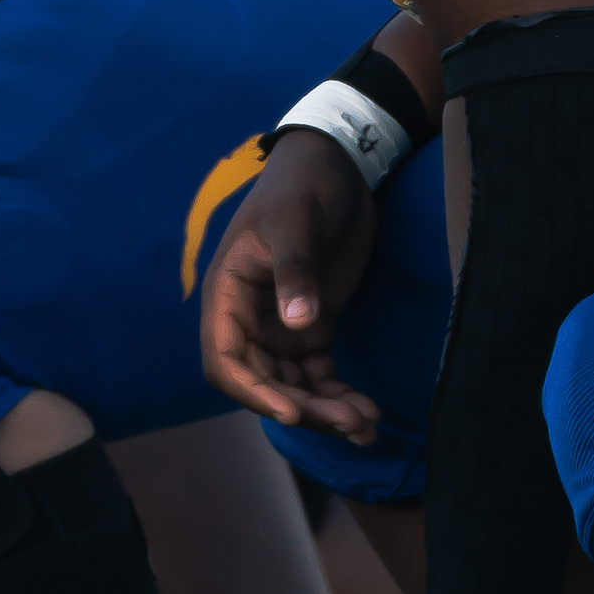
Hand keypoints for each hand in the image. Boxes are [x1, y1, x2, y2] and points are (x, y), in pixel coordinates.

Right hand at [200, 128, 382, 436]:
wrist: (339, 169)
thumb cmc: (303, 186)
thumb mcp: (295, 221)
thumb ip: (294, 270)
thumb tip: (298, 324)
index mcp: (228, 294)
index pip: (225, 360)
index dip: (252, 391)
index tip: (292, 410)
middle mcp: (248, 319)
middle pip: (265, 383)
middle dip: (304, 408)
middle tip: (349, 422)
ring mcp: (280, 327)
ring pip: (294, 387)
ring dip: (326, 410)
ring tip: (367, 425)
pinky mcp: (312, 329)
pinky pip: (318, 375)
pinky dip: (339, 396)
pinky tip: (368, 414)